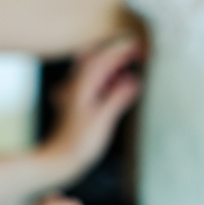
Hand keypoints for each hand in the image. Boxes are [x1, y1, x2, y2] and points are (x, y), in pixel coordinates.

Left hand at [44, 37, 143, 180]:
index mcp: (83, 85)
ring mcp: (78, 91)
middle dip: (119, 52)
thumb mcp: (103, 119)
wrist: (61, 158)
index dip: (123, 49)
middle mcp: (78, 84)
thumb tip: (134, 80)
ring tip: (132, 66)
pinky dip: (109, 77)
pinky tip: (119, 83)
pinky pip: (95, 81)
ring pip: (96, 68)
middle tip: (141, 52)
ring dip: (114, 64)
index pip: (104, 57)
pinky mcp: (81, 101)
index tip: (142, 47)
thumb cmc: (80, 142)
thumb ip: (118, 97)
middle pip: (99, 57)